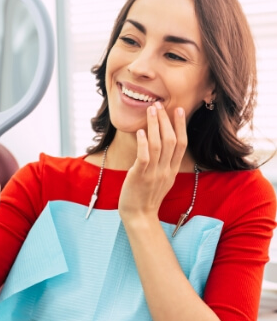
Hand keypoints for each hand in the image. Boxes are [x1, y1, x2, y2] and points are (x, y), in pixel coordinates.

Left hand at [118, 102, 186, 225]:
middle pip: (171, 140)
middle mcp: (166, 170)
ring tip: (151, 110)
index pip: (181, 144)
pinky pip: (145, 157)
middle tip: (159, 104)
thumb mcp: (162, 179)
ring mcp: (154, 173)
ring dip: (155, 125)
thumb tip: (162, 145)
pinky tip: (142, 131)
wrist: (139, 216)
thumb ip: (165, 163)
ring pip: (158, 145)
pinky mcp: (140, 176)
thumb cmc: (147, 196)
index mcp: (173, 170)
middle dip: (166, 120)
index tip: (179, 110)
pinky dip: (144, 143)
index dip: (181, 126)